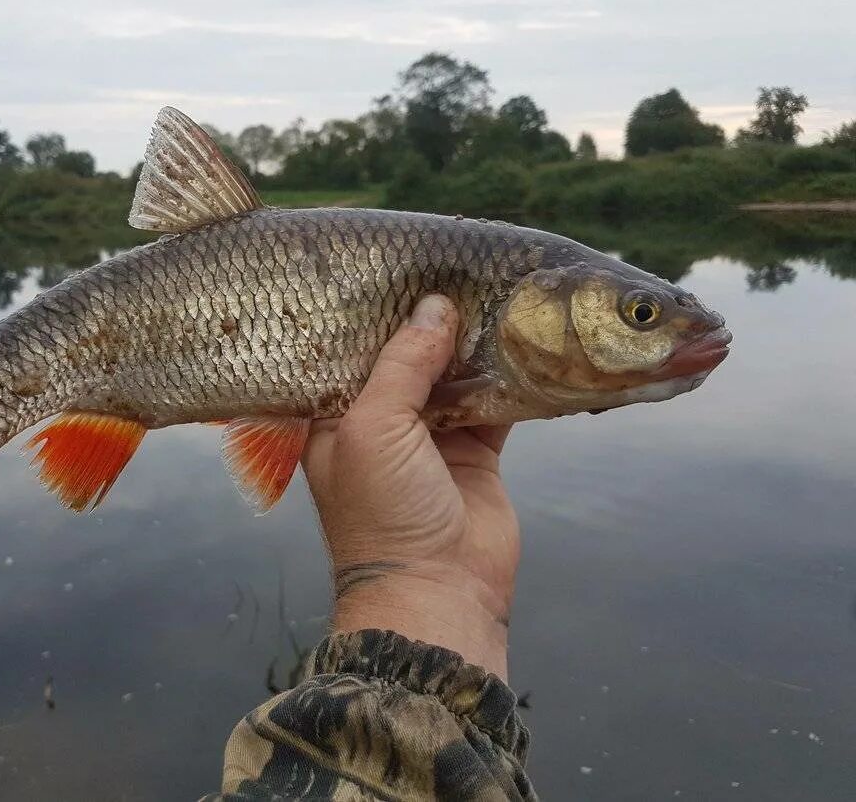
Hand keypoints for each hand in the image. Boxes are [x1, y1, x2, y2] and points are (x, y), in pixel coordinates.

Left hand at [302, 295, 519, 677]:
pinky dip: (508, 374)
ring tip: (494, 291)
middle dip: (431, 319)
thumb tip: (434, 306)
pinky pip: (494, 400)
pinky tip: (523, 338)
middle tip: (457, 267)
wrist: (436, 593)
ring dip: (473, 341)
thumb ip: (402, 363)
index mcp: (334, 412)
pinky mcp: (475, 451)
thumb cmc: (382, 513)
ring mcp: (429, 435)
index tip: (401, 263)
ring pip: (453, 372)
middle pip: (407, 353)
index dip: (375, 309)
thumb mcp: (373, 426)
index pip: (351, 345)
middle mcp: (379, 419)